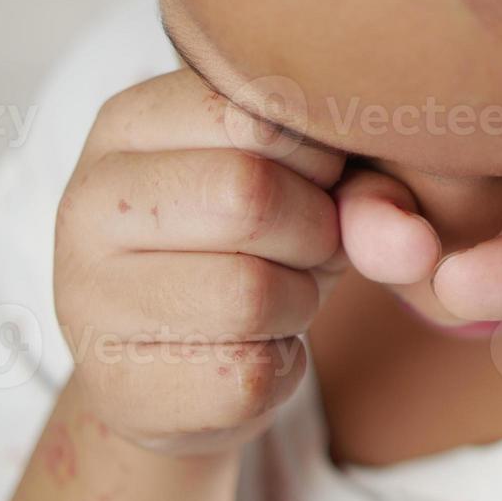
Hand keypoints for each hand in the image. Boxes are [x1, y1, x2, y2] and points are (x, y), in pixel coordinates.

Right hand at [54, 69, 350, 455]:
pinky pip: (250, 377)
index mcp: (128, 124)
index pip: (252, 111)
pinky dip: (281, 368)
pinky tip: (250, 352)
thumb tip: (414, 243)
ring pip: (252, 294)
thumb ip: (360, 180)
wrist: (175, 366)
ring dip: (299, 303)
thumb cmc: (252, 246)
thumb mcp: (303, 183)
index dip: (319, 156)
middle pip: (250, 196)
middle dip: (314, 231)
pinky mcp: (119, 389)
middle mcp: (86, 202)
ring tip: (275, 297)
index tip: (318, 178)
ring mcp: (88, 300)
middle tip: (304, 247)